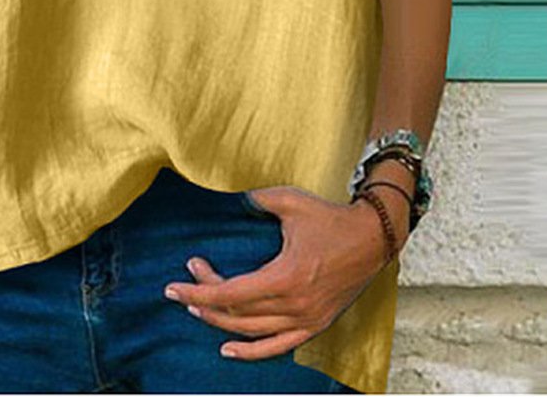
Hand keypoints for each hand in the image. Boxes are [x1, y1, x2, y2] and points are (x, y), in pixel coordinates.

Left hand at [162, 184, 405, 360]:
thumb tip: (228, 195)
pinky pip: (278, 346)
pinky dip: (251, 351)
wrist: (372, 237)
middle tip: (183, 286)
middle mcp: (294, 305)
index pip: (230, 293)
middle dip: (204, 301)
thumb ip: (257, 199)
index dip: (198, 291)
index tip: (173, 287)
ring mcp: (306, 319)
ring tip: (197, 309)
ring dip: (220, 323)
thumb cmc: (330, 218)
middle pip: (236, 312)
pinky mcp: (315, 325)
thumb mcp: (291, 201)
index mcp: (286, 277)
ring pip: (252, 332)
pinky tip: (228, 349)